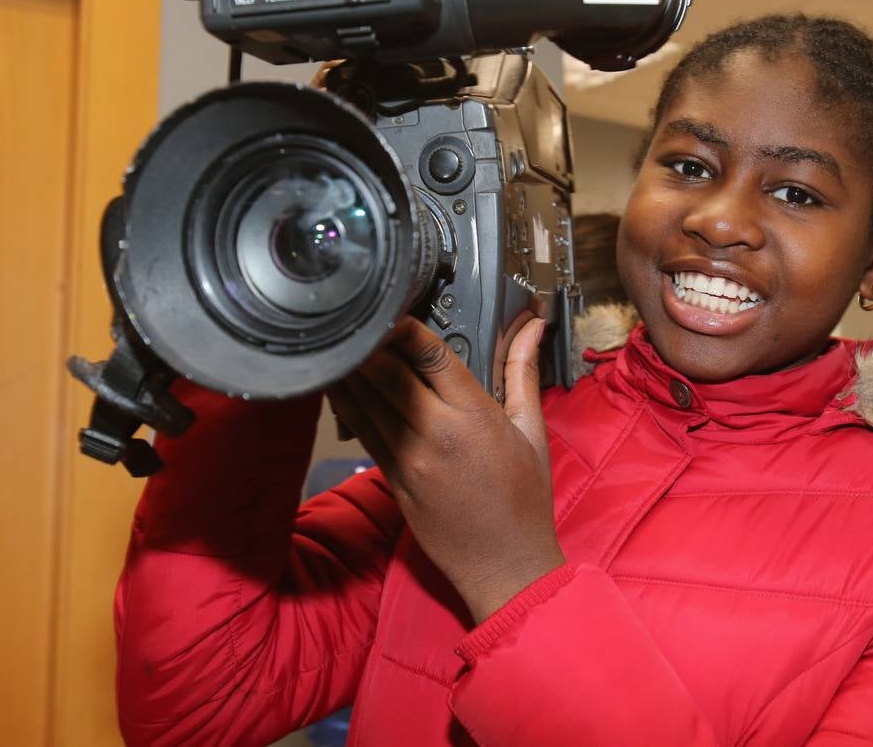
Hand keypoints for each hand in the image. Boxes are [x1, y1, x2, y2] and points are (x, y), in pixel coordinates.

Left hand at [327, 316, 564, 622]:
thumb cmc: (524, 500)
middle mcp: (434, 433)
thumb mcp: (532, 431)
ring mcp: (407, 457)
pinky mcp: (391, 478)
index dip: (404, 325)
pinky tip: (340, 382)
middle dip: (369, 341)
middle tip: (358, 314)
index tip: (394, 307)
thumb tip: (533, 326)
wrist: (505, 565)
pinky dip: (348, 403)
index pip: (429, 353)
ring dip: (350, 367)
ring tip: (339, 338)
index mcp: (473, 416)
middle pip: (387, 372)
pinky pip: (361, 430)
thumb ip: (523, 371)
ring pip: (364, 399)